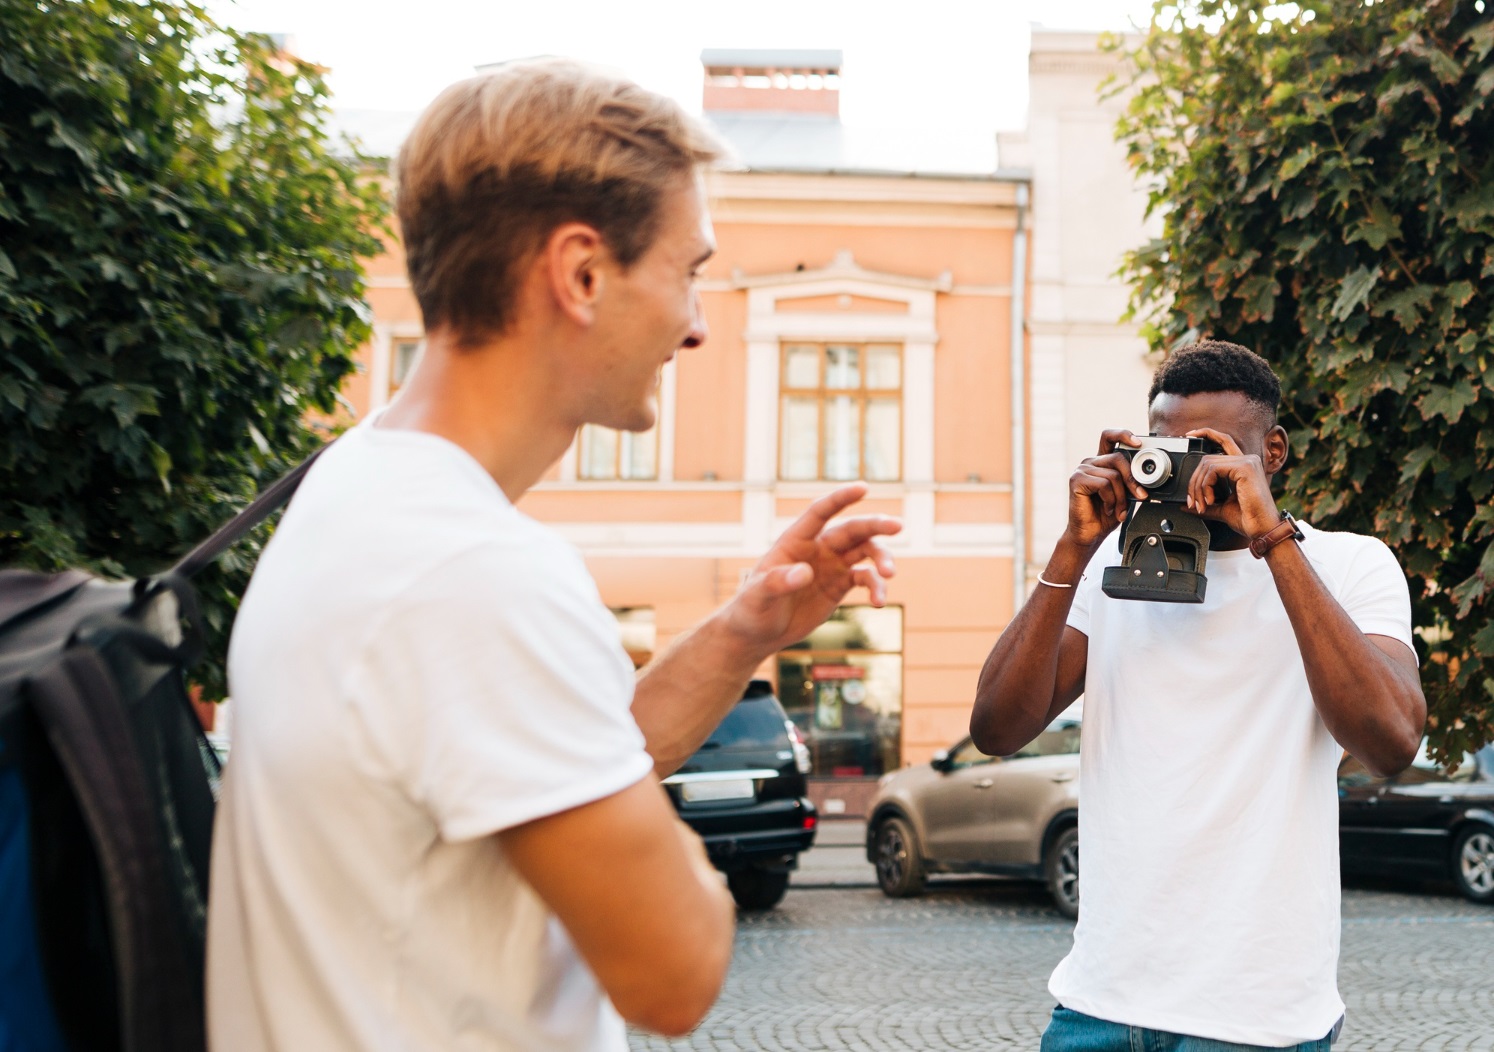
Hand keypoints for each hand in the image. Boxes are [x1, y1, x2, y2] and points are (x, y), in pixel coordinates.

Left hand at [723, 483, 899, 656]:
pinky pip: (865, 579)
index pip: (820, 512)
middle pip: (852, 529)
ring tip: (889, 575)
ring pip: (865, 551)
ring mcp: (831, 566)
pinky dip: (876, 588)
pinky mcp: (840, 586)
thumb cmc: (751, 609)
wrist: (759, 633)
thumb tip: (805, 572)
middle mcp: (817, 548)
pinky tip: (879, 603)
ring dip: (882, 559)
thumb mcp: (757, 597)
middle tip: (898, 526)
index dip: (841, 498)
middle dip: (875, 526)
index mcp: (795, 540)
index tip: (863, 487)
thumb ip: (777, 582)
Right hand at [1063, 430, 1147, 550]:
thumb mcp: (1125, 494)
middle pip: (1118, 458)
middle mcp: (1091, 463)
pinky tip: (1107, 508)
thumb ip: (1131, 481)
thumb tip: (1147, 476)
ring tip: (1117, 509)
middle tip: (1140, 496)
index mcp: (1102, 462)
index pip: (1110, 437)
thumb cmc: (1105, 515)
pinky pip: (1104, 484)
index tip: (1139, 442)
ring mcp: (1082, 470)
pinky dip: (1111, 499)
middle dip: (1133, 479)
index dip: (1124, 434)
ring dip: (1121, 496)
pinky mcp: (1076, 480)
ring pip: (1114, 475)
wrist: (1090, 533)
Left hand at [1184, 428, 1279, 537]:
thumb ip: (1205, 503)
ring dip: (1198, 486)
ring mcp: (1247, 462)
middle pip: (1208, 458)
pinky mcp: (1245, 467)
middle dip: (1194, 481)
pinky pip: (1213, 469)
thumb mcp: (1220, 508)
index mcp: (1242, 466)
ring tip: (1202, 504)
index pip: (1223, 441)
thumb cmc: (1248, 519)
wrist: (1262, 529)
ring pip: (1207, 464)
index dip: (1206, 434)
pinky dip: (1205, 485)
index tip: (1189, 435)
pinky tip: (1209, 500)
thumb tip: (1186, 505)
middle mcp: (1246, 460)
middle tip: (1193, 502)